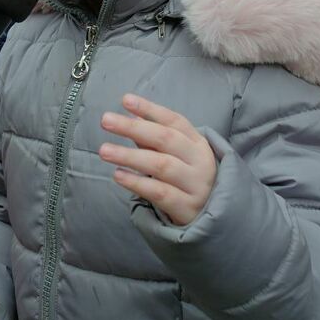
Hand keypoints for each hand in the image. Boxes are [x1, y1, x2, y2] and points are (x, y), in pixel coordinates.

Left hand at [98, 94, 217, 225]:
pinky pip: (160, 193)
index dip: (150, 109)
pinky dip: (138, 183)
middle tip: (106, 120)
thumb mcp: (177, 156)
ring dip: (130, 155)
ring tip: (104, 150)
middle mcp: (199, 161)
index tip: (125, 100)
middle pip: (166, 139)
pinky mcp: (187, 208)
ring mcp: (195, 185)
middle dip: (134, 128)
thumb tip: (131, 116)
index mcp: (197, 143)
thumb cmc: (187, 180)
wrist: (215, 219)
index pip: (174, 120)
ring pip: (161, 165)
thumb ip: (154, 139)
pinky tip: (118, 175)